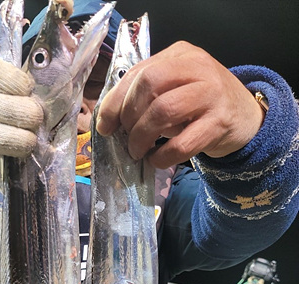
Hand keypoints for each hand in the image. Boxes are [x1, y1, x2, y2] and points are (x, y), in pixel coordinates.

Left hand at [96, 41, 264, 168]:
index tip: (105, 126)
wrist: (246, 117)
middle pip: (149, 85)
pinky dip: (163, 156)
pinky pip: (182, 143)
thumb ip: (146, 96)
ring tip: (138, 151)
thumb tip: (108, 121)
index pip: (139, 72)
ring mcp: (211, 94)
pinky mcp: (220, 123)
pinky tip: (157, 160)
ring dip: (142, 136)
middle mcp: (197, 68)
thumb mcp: (175, 90)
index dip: (115, 102)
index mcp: (180, 54)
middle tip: (128, 139)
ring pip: (163, 111)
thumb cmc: (200, 105)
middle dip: (129, 117)